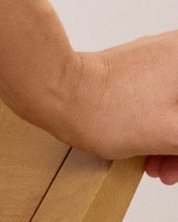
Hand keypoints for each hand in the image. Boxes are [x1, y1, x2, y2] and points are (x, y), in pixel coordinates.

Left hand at [46, 39, 177, 183]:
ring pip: (175, 107)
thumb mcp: (172, 134)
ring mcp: (153, 59)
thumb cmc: (106, 109)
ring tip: (161, 169)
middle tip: (174, 170)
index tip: (176, 152)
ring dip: (174, 143)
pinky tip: (150, 156)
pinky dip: (160, 128)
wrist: (55, 92)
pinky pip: (161, 102)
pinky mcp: (135, 69)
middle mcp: (173, 52)